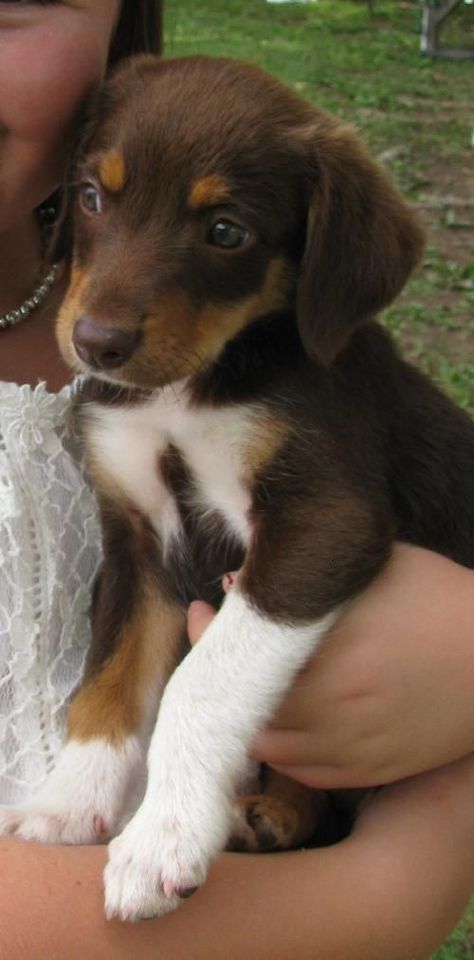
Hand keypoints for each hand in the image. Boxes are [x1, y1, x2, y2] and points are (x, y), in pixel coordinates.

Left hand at [187, 545, 473, 787]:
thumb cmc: (441, 601)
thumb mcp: (379, 567)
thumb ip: (312, 575)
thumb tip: (239, 580)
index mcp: (333, 653)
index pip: (241, 652)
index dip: (207, 631)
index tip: (202, 609)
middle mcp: (334, 708)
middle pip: (241, 706)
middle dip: (213, 673)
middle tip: (208, 644)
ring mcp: (350, 748)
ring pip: (262, 746)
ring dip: (238, 716)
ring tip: (235, 682)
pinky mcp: (367, 772)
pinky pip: (299, 771)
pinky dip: (274, 747)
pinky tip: (271, 719)